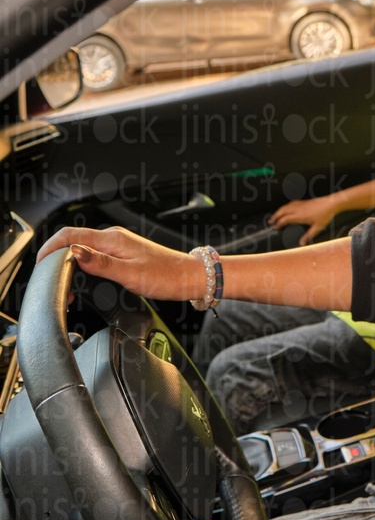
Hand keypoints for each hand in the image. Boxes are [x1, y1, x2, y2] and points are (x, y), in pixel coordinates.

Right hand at [36, 227, 204, 301]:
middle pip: (73, 241)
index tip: (39, 265)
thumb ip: (100, 264)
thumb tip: (73, 253)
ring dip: (70, 263)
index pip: (70, 235)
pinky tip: (84, 278)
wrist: (190, 277)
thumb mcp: (130, 274)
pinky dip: (84, 265)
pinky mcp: (124, 254)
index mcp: (112, 239)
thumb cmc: (166, 276)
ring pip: (84, 249)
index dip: (49, 248)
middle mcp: (114, 238)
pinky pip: (96, 255)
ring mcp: (119, 245)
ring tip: (66, 284)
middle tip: (52, 281)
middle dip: (56, 258)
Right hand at [268, 196, 340, 245]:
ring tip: (275, 216)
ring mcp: (300, 204)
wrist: (331, 203)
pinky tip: (285, 209)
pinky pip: (290, 203)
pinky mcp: (303, 202)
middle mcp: (298, 209)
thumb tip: (301, 243)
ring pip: (285, 206)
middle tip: (270, 222)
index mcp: (300, 216)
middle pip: (282, 211)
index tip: (275, 227)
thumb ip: (308, 236)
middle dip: (275, 216)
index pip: (285, 219)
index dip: (279, 223)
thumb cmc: (325, 215)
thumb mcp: (317, 228)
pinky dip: (285, 207)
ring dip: (279, 211)